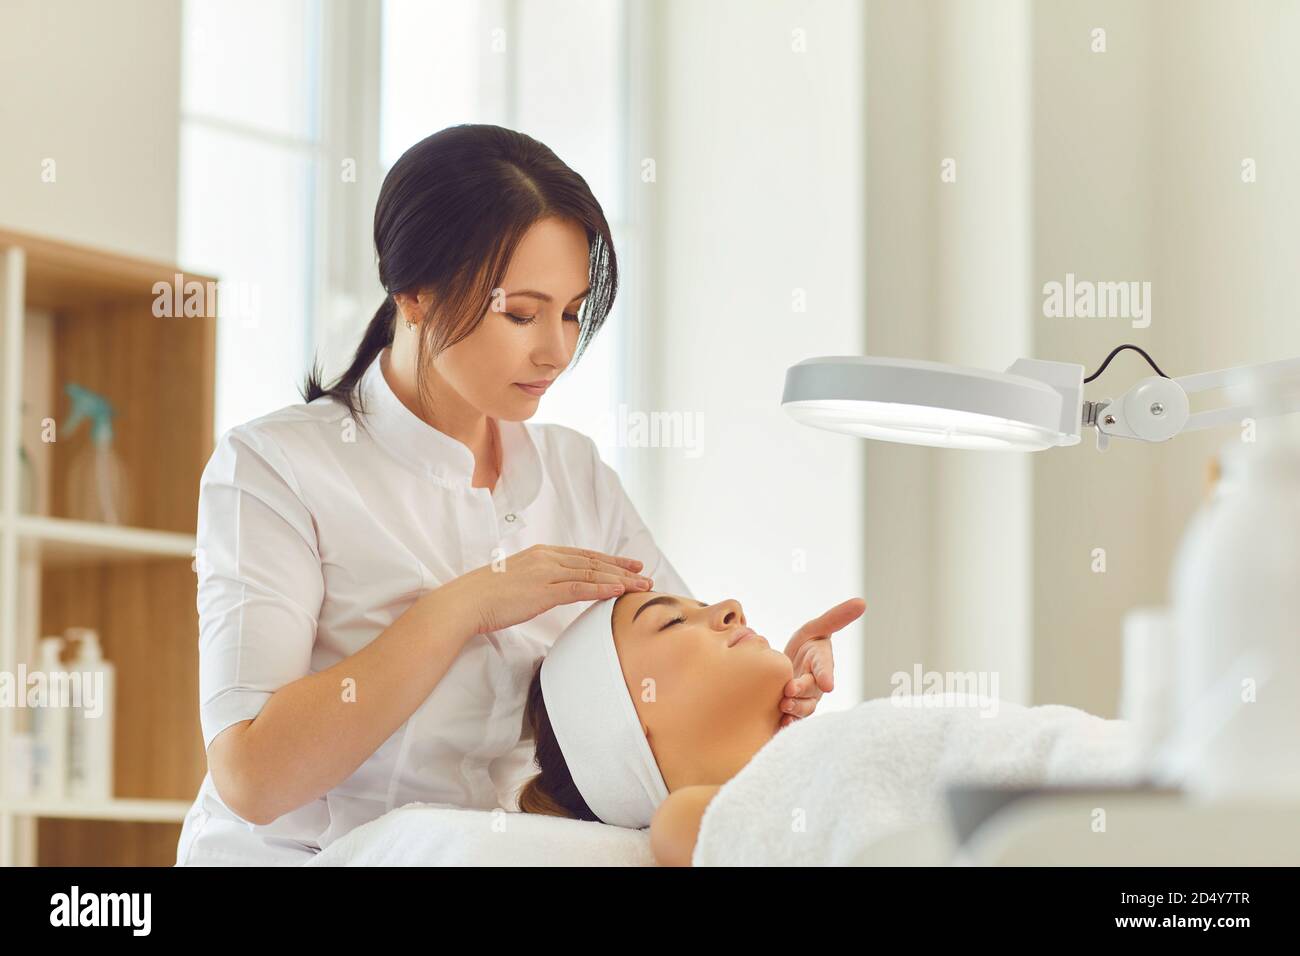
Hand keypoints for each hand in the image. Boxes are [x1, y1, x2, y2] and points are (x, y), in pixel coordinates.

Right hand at [445, 544, 653, 634]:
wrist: (465, 601)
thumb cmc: (484, 596)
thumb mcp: (516, 581)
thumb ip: (536, 580)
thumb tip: (548, 589)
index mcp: (541, 553)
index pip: (583, 555)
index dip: (609, 559)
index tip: (628, 564)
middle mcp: (547, 558)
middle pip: (593, 561)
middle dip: (622, 568)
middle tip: (645, 574)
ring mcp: (546, 572)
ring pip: (592, 573)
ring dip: (620, 579)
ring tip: (641, 585)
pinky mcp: (544, 590)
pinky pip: (580, 588)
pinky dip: (602, 588)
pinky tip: (619, 591)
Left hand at [778, 598, 865, 727]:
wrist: (789, 665)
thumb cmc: (807, 644)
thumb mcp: (817, 628)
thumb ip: (836, 618)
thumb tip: (862, 602)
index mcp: (822, 662)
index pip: (826, 668)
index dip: (826, 675)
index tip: (828, 685)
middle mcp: (816, 683)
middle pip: (812, 691)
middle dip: (803, 692)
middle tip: (790, 690)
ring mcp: (806, 698)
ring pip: (804, 708)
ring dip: (795, 709)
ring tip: (783, 705)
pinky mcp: (792, 709)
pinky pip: (792, 719)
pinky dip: (786, 724)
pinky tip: (778, 725)